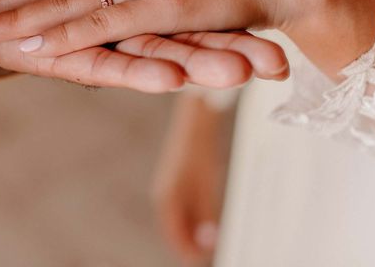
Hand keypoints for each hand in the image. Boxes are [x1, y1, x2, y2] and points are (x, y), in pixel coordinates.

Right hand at [153, 94, 233, 264]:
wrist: (195, 122)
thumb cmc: (200, 152)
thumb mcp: (206, 186)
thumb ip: (206, 215)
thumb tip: (208, 243)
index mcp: (167, 199)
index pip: (174, 235)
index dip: (188, 251)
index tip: (202, 258)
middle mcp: (164, 196)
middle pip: (175, 230)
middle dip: (191, 243)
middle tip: (210, 250)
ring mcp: (169, 189)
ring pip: (179, 220)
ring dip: (192, 232)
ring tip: (210, 239)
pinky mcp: (176, 182)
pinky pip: (182, 209)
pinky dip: (193, 219)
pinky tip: (205, 221)